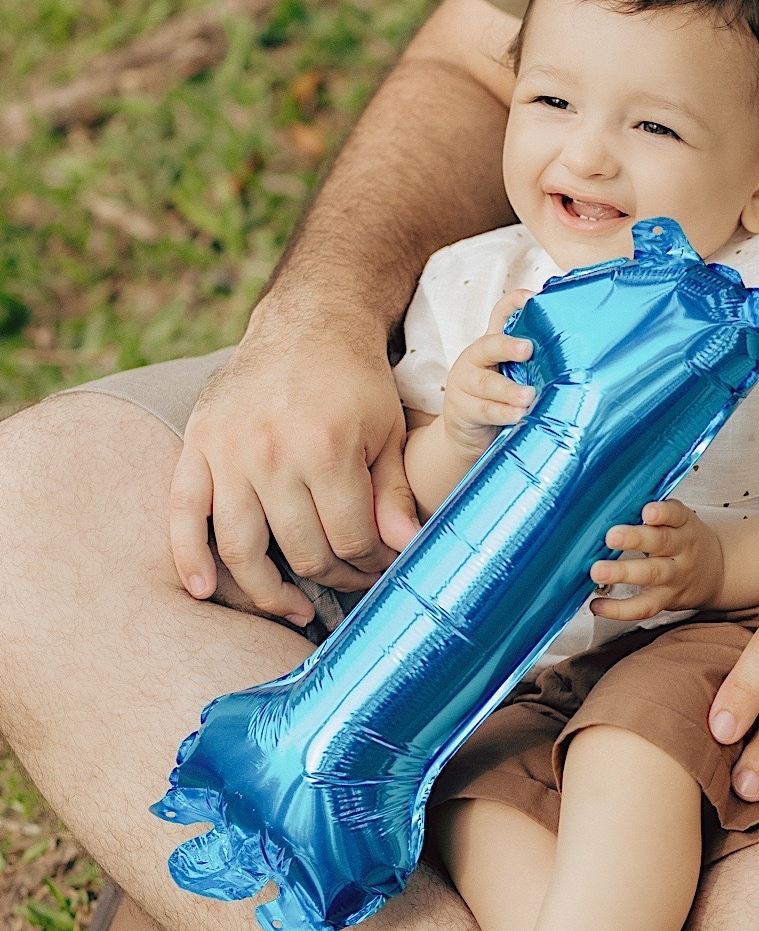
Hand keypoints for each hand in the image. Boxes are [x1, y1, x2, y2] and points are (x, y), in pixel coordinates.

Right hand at [170, 324, 419, 624]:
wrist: (307, 322)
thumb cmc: (354, 380)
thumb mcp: (388, 431)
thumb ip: (392, 493)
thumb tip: (403, 548)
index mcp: (326, 449)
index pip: (349, 539)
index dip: (370, 563)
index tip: (380, 566)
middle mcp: (272, 454)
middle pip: (302, 552)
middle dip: (335, 576)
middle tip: (351, 579)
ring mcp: (229, 453)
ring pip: (242, 550)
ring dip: (270, 593)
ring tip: (295, 608)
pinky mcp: (198, 445)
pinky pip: (183, 514)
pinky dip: (190, 559)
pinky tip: (204, 591)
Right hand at [442, 289, 535, 456]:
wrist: (468, 436)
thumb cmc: (501, 402)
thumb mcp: (515, 378)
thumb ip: (533, 366)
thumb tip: (575, 357)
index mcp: (491, 345)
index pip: (499, 315)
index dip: (513, 303)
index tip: (532, 297)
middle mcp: (475, 359)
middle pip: (488, 347)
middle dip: (507, 346)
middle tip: (527, 349)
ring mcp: (464, 384)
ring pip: (486, 383)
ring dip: (508, 389)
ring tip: (528, 396)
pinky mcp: (461, 409)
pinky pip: (484, 410)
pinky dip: (503, 412)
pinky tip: (518, 415)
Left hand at [589, 499, 724, 620]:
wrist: (716, 573)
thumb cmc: (684, 541)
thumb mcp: (679, 521)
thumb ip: (654, 515)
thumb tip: (610, 508)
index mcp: (684, 525)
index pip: (676, 515)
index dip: (663, 513)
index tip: (647, 511)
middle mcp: (682, 550)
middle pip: (662, 543)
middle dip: (635, 539)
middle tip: (611, 537)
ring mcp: (675, 577)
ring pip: (652, 575)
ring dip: (623, 573)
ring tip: (598, 571)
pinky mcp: (666, 600)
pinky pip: (644, 607)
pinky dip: (619, 609)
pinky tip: (598, 604)